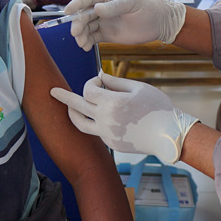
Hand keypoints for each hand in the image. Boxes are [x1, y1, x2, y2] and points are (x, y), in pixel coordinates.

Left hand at [51, 72, 198, 163]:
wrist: (169, 134)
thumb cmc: (157, 107)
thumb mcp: (138, 88)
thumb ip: (115, 82)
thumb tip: (99, 76)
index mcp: (111, 103)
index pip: (88, 90)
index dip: (92, 82)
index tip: (100, 80)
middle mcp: (105, 120)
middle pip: (77, 106)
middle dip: (64, 97)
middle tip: (51, 91)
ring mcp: (107, 134)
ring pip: (81, 123)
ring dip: (73, 114)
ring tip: (67, 108)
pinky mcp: (111, 143)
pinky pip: (96, 131)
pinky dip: (94, 122)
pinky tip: (99, 117)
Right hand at [65, 0, 185, 50]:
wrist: (161, 22)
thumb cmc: (150, 7)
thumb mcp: (133, 3)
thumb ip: (115, 7)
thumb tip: (97, 8)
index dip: (77, 4)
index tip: (67, 11)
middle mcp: (104, 7)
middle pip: (85, 14)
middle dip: (78, 23)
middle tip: (76, 33)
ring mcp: (105, 21)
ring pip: (87, 27)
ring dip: (81, 34)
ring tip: (82, 43)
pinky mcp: (108, 34)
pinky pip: (93, 37)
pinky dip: (87, 42)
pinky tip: (85, 47)